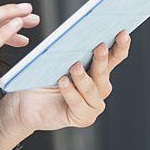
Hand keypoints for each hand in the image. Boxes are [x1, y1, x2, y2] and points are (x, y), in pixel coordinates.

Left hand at [0, 30, 131, 149]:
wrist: (27, 103)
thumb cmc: (43, 78)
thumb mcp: (58, 60)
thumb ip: (71, 52)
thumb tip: (77, 35)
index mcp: (98, 69)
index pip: (115, 56)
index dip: (121, 45)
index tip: (123, 32)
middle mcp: (100, 87)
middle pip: (104, 72)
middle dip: (103, 58)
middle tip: (100, 46)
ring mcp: (94, 104)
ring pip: (92, 89)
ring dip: (83, 77)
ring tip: (75, 66)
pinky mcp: (83, 118)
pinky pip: (78, 104)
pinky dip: (71, 92)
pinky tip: (63, 82)